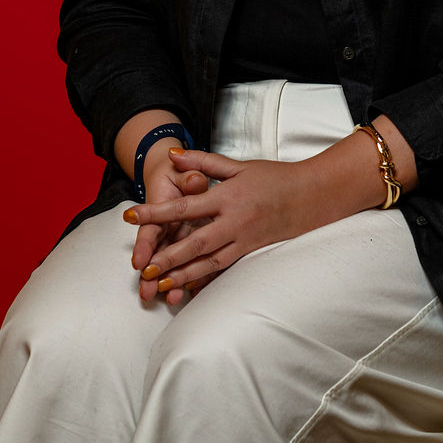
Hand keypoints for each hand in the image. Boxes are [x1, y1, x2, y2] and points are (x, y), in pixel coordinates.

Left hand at [123, 150, 323, 296]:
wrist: (312, 195)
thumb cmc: (275, 177)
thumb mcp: (239, 165)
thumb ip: (204, 162)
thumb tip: (174, 155)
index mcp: (227, 196)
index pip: (185, 206)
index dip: (156, 211)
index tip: (130, 215)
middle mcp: (233, 221)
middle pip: (194, 241)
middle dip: (166, 255)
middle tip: (142, 267)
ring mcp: (243, 240)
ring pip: (207, 262)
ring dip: (181, 274)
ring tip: (158, 283)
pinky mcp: (251, 252)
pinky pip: (223, 268)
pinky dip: (203, 278)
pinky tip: (187, 286)